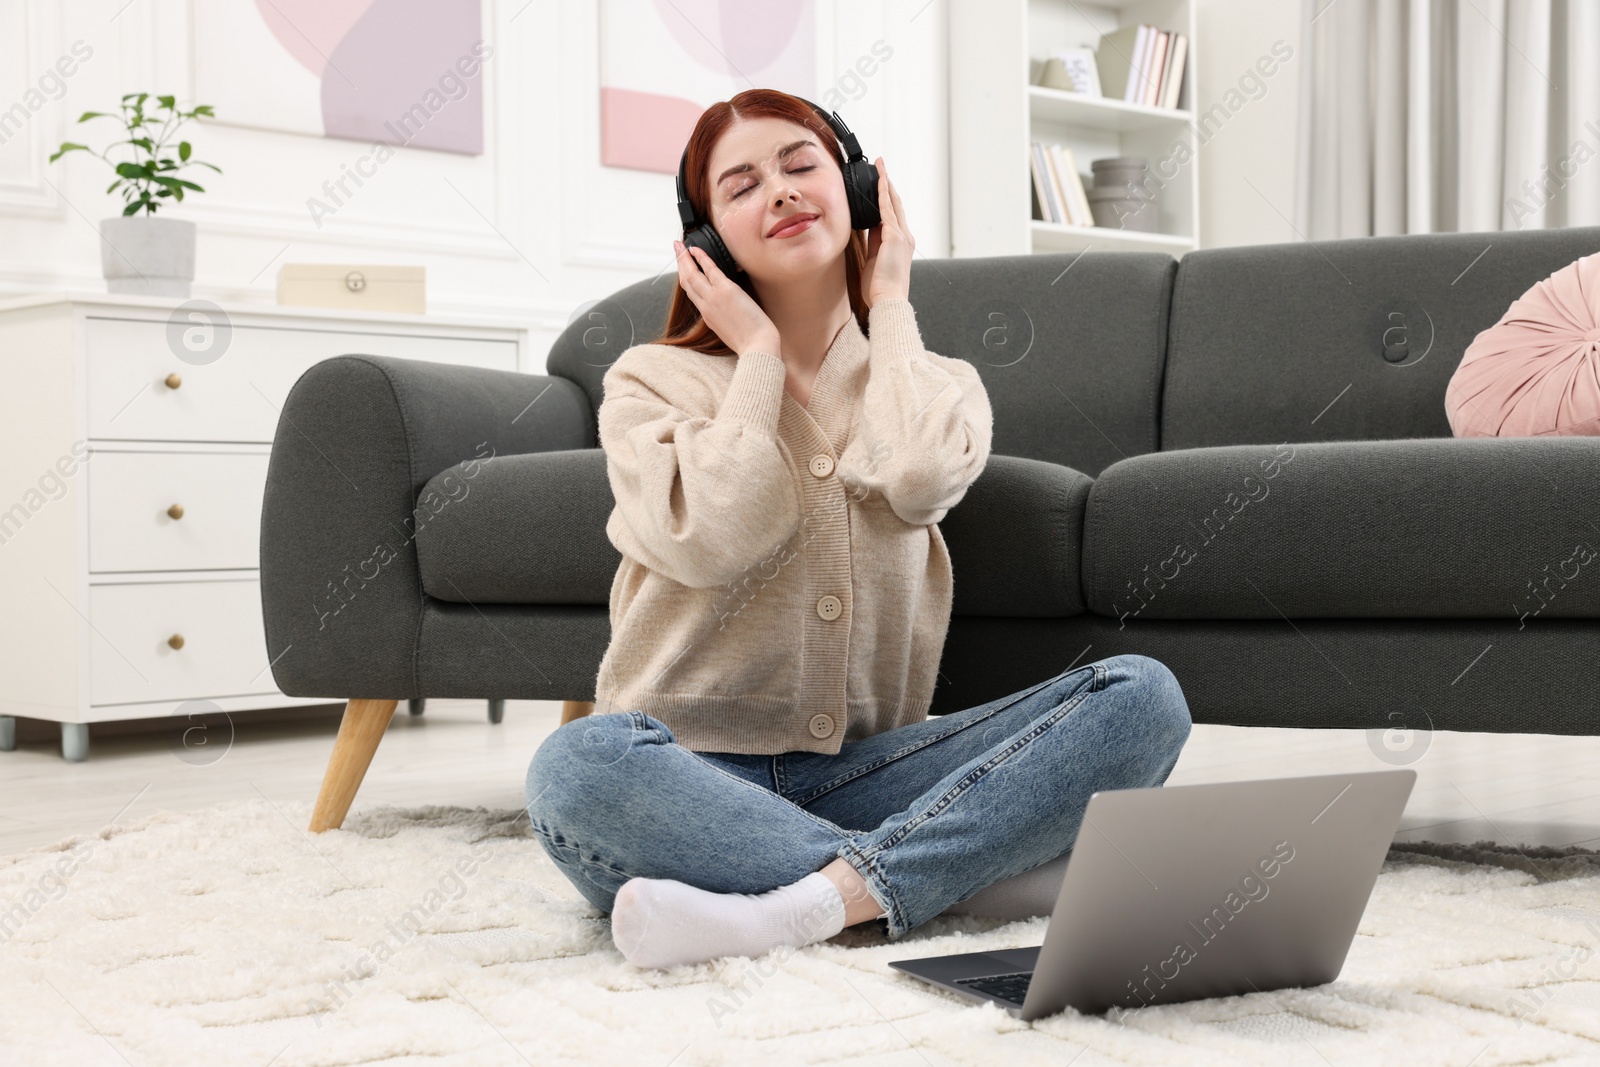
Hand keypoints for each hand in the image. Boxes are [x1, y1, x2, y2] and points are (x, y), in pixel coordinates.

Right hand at [672, 240, 780, 355]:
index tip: (683, 268)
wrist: (757, 347)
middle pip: (686, 282)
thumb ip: (724, 318)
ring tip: (680, 245)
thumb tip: (728, 309)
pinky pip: (709, 270)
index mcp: (708, 317)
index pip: (692, 294)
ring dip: (684, 258)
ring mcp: (714, 298)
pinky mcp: (725, 291)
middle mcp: (706, 307)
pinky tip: (696, 250)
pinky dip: (701, 258)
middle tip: (676, 249)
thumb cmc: (751, 341)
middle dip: (680, 264)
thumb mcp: (730, 331)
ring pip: (692, 275)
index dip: (685, 278)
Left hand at [860, 157, 913, 307]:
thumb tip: (869, 227)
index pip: (893, 215)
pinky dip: (882, 195)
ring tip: (881, 166)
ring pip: (893, 203)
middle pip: (896, 204)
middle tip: (882, 166)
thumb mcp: (874, 260)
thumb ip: (873, 242)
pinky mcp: (894, 237)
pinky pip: (887, 210)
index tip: (881, 184)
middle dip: (888, 184)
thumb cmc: (880, 287)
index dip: (887, 198)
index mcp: (900, 244)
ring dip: (886, 183)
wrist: (888, 299)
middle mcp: (905, 237)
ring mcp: (901, 236)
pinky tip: (879, 182)